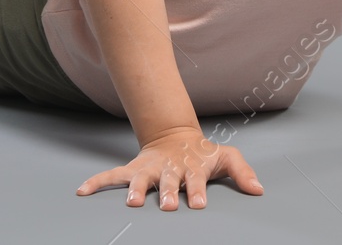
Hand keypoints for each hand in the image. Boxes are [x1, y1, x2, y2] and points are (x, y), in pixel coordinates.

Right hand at [75, 126, 263, 209]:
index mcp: (191, 169)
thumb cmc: (203, 154)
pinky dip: (97, 182)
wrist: (176, 137)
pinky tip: (82, 191)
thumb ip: (242, 171)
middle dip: (166, 193)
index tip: (198, 204)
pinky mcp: (134, 170)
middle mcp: (169, 170)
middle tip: (165, 205)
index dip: (197, 192)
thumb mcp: (226, 157)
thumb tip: (259, 190)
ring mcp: (150, 170)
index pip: (195, 181)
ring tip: (130, 202)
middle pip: (167, 182)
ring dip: (135, 190)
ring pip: (140, 180)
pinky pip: (111, 175)